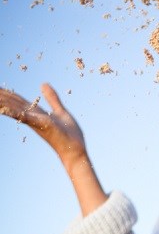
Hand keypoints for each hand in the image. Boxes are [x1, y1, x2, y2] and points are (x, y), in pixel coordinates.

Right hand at [1, 83, 106, 215]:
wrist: (75, 149)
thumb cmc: (68, 134)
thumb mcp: (60, 111)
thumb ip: (52, 98)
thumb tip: (43, 84)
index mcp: (36, 112)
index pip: (17, 100)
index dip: (6, 92)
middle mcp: (32, 116)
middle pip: (12, 102)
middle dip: (1, 95)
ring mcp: (35, 121)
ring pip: (14, 109)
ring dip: (2, 102)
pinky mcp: (42, 124)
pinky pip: (26, 117)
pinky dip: (14, 112)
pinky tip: (3, 108)